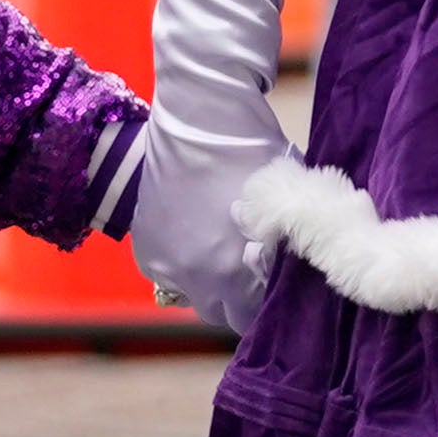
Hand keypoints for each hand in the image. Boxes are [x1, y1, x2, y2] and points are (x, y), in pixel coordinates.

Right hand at [127, 115, 282, 327]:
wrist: (200, 118)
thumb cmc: (255, 155)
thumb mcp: (281, 208)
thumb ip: (284, 250)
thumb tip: (293, 271)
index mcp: (236, 272)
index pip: (252, 318)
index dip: (265, 304)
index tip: (270, 287)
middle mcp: (197, 277)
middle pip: (221, 314)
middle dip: (235, 299)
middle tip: (246, 272)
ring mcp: (165, 263)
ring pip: (192, 297)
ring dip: (206, 284)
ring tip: (217, 253)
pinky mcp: (144, 245)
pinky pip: (165, 275)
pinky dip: (178, 264)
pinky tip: (192, 237)